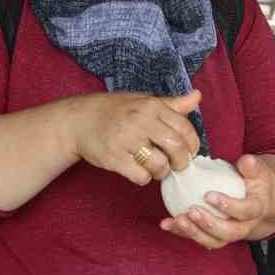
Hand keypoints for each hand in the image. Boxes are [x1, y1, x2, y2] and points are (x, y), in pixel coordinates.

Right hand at [69, 90, 202, 185]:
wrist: (77, 121)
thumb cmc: (112, 111)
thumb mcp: (142, 101)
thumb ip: (171, 104)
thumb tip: (197, 97)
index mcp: (150, 106)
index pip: (185, 128)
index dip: (192, 145)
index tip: (189, 152)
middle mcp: (140, 121)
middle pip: (176, 149)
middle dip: (181, 162)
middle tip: (175, 165)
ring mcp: (126, 140)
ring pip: (160, 165)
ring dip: (161, 172)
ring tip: (154, 168)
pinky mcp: (114, 158)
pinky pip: (140, 176)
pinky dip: (142, 177)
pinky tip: (136, 170)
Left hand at [159, 154, 274, 248]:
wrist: (260, 201)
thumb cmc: (256, 182)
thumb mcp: (258, 171)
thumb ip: (252, 167)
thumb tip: (246, 160)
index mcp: (256, 210)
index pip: (245, 211)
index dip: (228, 206)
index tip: (208, 195)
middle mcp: (244, 226)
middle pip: (228, 233)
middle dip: (208, 224)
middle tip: (191, 211)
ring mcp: (229, 234)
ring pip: (213, 241)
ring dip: (192, 232)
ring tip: (176, 220)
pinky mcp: (214, 236)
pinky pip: (199, 238)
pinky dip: (181, 232)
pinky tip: (166, 224)